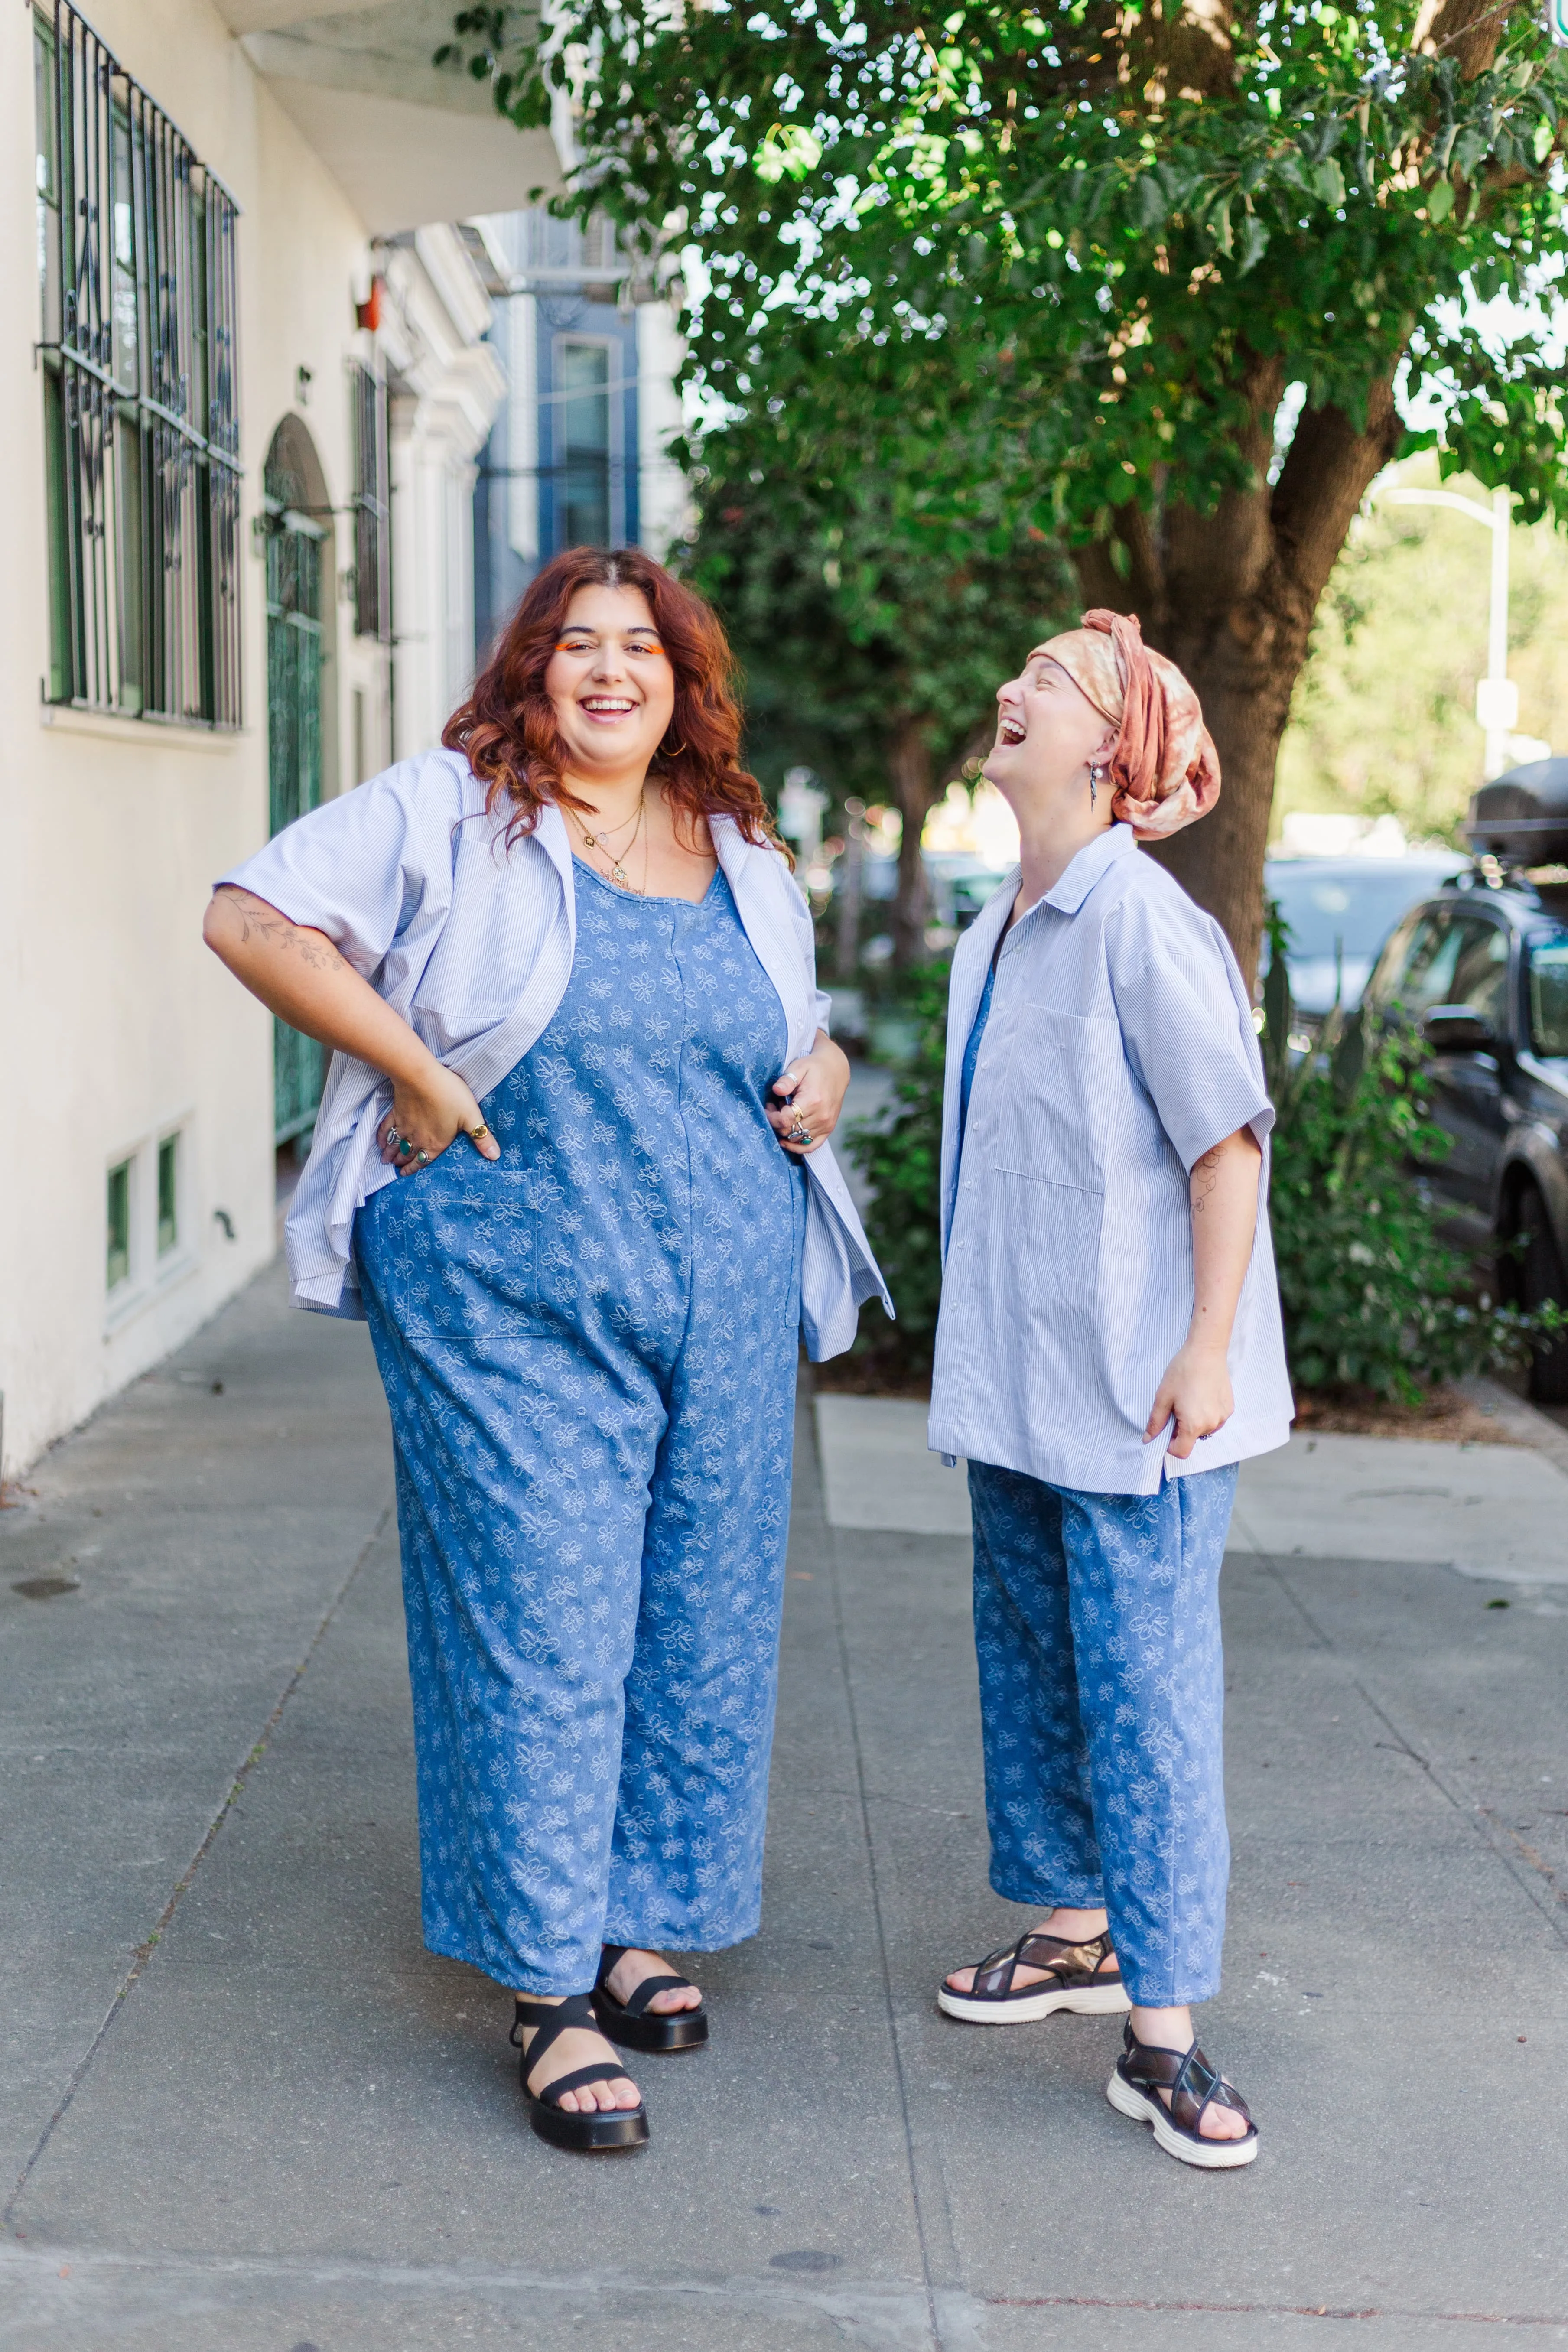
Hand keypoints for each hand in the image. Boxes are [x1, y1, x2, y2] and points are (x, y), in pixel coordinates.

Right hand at [377, 1060, 500, 1176]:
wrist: (421, 1077)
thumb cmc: (449, 1095)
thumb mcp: (472, 1116)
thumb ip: (482, 1137)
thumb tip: (495, 1157)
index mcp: (436, 1143)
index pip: (424, 1161)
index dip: (415, 1169)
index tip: (405, 1175)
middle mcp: (418, 1138)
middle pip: (408, 1155)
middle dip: (402, 1163)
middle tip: (396, 1169)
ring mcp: (405, 1126)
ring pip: (395, 1145)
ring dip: (390, 1154)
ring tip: (385, 1160)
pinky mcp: (396, 1112)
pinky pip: (386, 1129)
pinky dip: (381, 1137)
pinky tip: (379, 1142)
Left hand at [767, 1036, 850, 1156]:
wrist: (836, 1070)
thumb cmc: (814, 1067)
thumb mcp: (798, 1067)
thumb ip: (787, 1080)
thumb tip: (776, 1090)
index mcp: (813, 1100)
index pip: (786, 1120)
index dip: (772, 1117)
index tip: (768, 1108)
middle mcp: (821, 1116)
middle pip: (789, 1131)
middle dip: (776, 1122)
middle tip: (774, 1108)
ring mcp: (826, 1124)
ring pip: (797, 1139)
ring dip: (785, 1130)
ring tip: (784, 1114)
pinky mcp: (828, 1129)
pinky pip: (811, 1146)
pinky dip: (797, 1147)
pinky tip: (786, 1141)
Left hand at [1144, 1340, 1233, 1459]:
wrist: (1205, 1351)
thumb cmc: (1182, 1372)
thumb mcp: (1163, 1397)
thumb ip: (1155, 1422)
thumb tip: (1148, 1440)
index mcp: (1194, 1425)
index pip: (1181, 1451)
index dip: (1170, 1445)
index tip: (1166, 1428)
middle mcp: (1212, 1425)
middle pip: (1192, 1439)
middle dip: (1181, 1429)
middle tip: (1176, 1407)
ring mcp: (1223, 1417)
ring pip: (1203, 1430)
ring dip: (1194, 1422)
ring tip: (1189, 1399)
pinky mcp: (1229, 1408)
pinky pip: (1214, 1419)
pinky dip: (1206, 1413)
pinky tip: (1201, 1395)